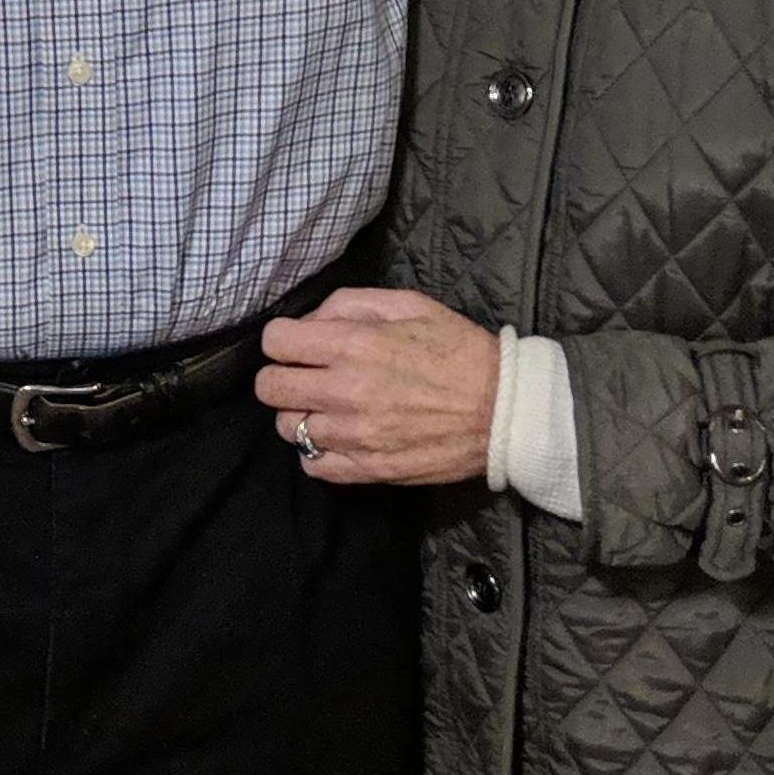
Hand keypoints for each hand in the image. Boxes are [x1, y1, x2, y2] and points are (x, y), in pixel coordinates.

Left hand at [254, 286, 495, 486]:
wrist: (504, 410)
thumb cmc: (457, 349)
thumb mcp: (406, 304)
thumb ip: (349, 304)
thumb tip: (310, 322)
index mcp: (353, 345)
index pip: (275, 342)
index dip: (283, 339)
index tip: (298, 343)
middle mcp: (345, 391)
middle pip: (269, 388)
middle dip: (280, 376)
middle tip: (304, 375)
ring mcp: (356, 436)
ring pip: (288, 427)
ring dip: (300, 414)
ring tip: (324, 407)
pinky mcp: (371, 470)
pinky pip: (313, 465)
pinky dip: (316, 451)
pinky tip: (335, 437)